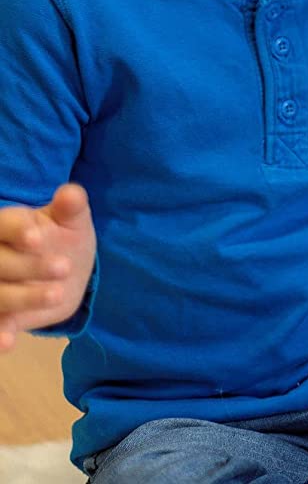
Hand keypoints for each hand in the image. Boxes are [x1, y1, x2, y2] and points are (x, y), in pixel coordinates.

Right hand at [0, 185, 95, 352]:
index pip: (3, 225)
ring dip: (21, 297)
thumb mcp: (72, 222)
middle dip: (27, 266)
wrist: (66, 271)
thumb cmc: (63, 238)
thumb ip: (71, 208)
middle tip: (65, 267)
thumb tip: (72, 193)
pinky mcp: (1, 313)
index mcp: (5, 226)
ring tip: (56, 295)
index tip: (36, 238)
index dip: (16, 231)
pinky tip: (8, 342)